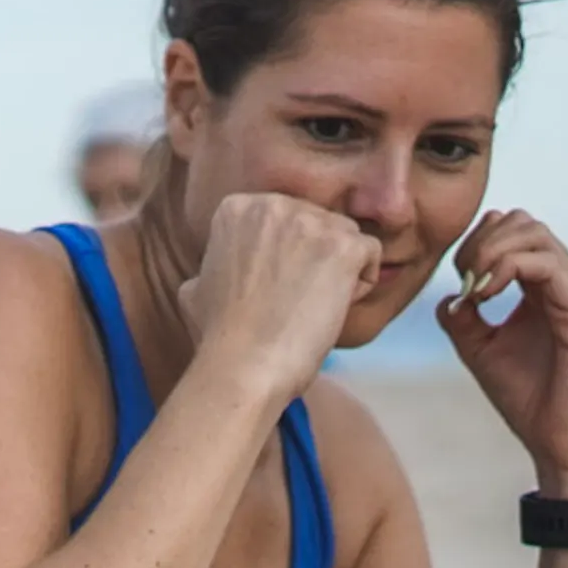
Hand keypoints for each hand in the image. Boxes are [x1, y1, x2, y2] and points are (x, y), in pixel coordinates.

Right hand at [176, 192, 380, 410]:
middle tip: (293, 301)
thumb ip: (218, 261)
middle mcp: (274, 203)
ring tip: (310, 306)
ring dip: (338, 271)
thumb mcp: (197, 286)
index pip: (286, 218)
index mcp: (238, 206)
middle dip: (314, 259)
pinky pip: (370, 254)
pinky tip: (330, 308)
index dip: (284, 257)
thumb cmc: (219, 336)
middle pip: (318, 222)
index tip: (269, 289)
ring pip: (346, 236)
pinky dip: (359, 285)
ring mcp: (311, 221)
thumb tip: (219, 267)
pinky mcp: (344, 246)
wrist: (243, 365)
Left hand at [440, 210, 567, 491]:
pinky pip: (545, 264)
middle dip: (481, 241)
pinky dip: (508, 268)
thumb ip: (462, 316)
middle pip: (522, 222)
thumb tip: (448, 294)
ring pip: (533, 233)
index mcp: (547, 283)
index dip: (477, 241)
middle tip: (463, 278)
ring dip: (491, 252)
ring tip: (474, 287)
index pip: (514, 229)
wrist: (555, 438)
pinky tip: (487, 295)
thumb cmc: (525, 396)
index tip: (458, 278)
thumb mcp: (479, 348)